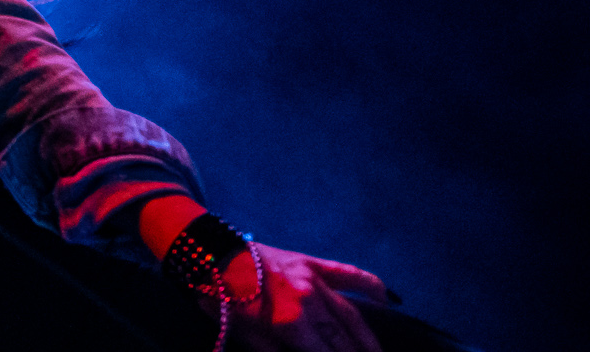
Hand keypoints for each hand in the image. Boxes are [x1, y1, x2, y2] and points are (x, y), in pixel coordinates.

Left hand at [222, 243, 389, 351]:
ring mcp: (314, 279)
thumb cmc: (223, 300)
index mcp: (291, 323)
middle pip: (344, 340)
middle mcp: (309, 301)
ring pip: (351, 315)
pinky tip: (386, 299)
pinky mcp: (312, 262)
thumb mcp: (247, 337)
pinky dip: (370, 285)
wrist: (209, 254)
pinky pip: (348, 274)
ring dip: (368, 338)